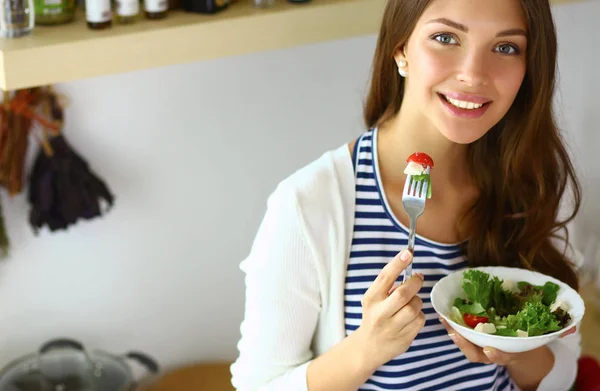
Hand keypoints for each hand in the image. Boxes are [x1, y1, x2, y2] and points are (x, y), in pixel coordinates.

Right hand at [354, 250, 425, 368]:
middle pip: (403, 293)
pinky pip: (420, 320)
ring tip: (410, 303)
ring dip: (416, 302)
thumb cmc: (374, 316)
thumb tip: (410, 272)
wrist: (368, 347)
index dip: (397, 264)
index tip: (408, 253)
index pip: (384, 277)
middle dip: (415, 283)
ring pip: (414, 307)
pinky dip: (419, 316)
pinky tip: (410, 318)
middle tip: (419, 278)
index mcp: (371, 299)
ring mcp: (392, 327)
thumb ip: (387, 287)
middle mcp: (380, 313)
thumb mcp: (372, 300)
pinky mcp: (404, 338)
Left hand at [439, 318, 576, 366]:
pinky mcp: (471, 335)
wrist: (518, 345)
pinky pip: (459, 333)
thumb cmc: (527, 338)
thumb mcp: (539, 336)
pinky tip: (442, 313)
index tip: (489, 349)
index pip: (501, 356)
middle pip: (476, 354)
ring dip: (454, 333)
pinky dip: (451, 324)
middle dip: (465, 344)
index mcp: (509, 352)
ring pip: (465, 345)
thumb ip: (552, 331)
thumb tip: (571, 328)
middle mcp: (492, 351)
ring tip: (445, 322)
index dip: (495, 354)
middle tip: (455, 333)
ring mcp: (480, 345)